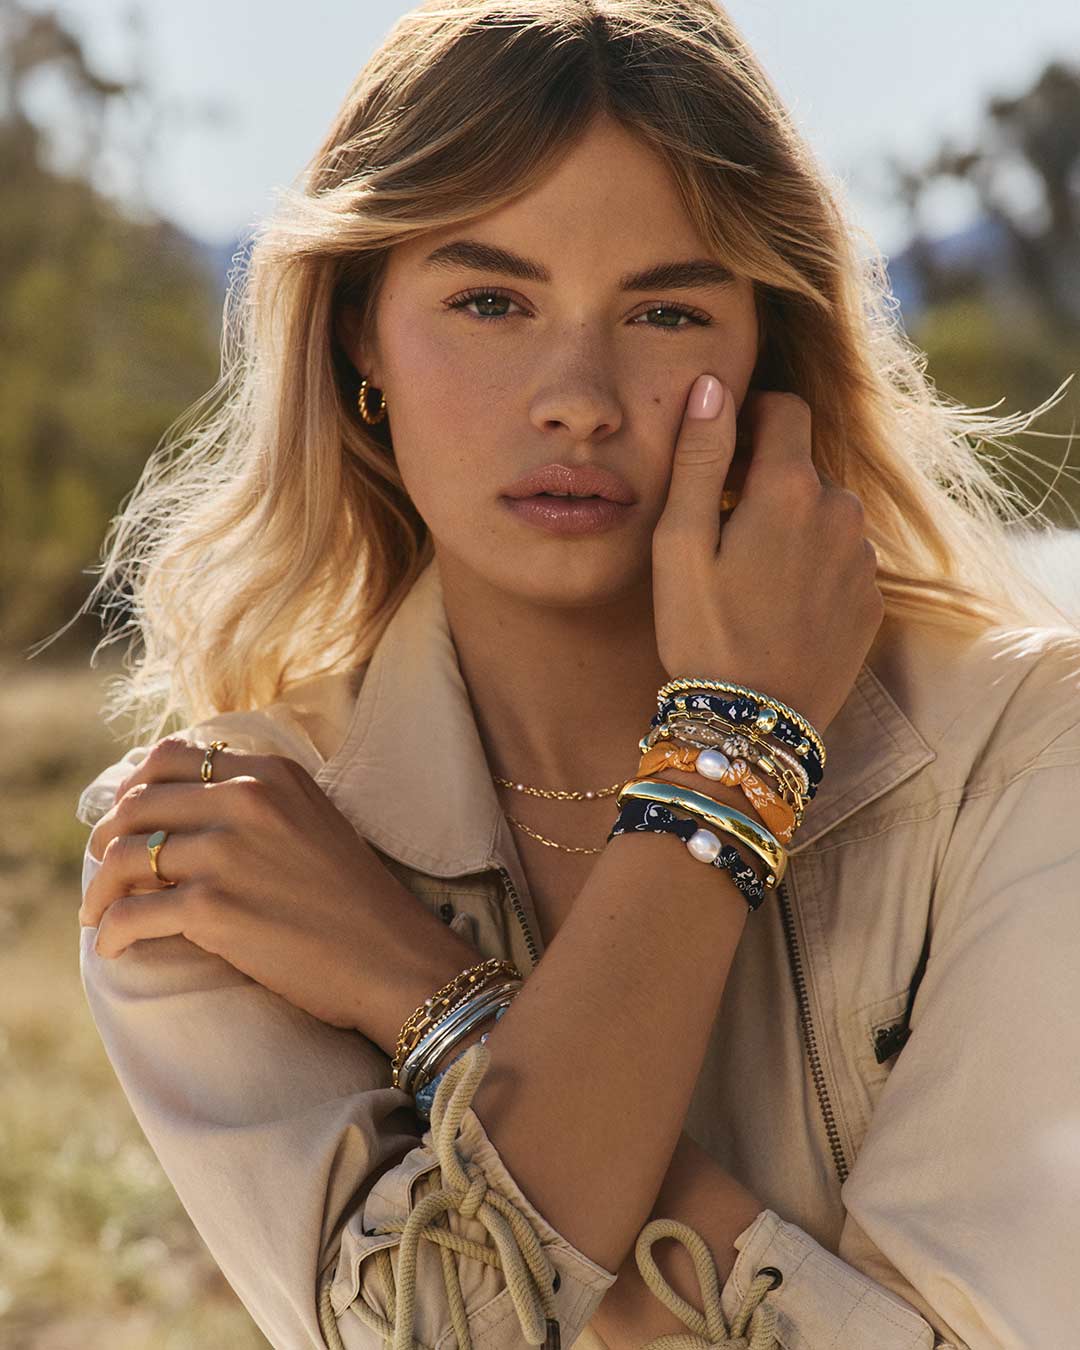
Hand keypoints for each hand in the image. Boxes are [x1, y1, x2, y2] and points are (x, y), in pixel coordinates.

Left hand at [78, 736, 414, 1029]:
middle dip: (107, 837)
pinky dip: (111, 932)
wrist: (390, 956)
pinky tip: (113, 946)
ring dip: (100, 891)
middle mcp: (244, 800)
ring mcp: (225, 852)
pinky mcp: (212, 907)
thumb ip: (257, 803)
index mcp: (268, 773)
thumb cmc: (354, 899)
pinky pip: (131, 913)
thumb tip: (185, 812)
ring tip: (98, 914)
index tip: (128, 818)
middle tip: (102, 868)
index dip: (135, 788)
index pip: (171, 758)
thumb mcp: (312, 820)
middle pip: (137, 803)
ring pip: (123, 856)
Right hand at [651, 377, 882, 733]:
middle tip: (720, 532)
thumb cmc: (703, 632)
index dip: (749, 419)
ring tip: (748, 576)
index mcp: (790, 489)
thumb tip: (711, 385)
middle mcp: (840, 511)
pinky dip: (811, 564)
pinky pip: (840, 557)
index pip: (785, 409)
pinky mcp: (872, 599)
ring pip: (823, 512)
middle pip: (802, 465)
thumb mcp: (680, 544)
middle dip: (764, 481)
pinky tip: (778, 605)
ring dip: (790, 524)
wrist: (754, 723)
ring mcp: (862, 558)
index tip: (720, 456)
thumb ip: (699, 456)